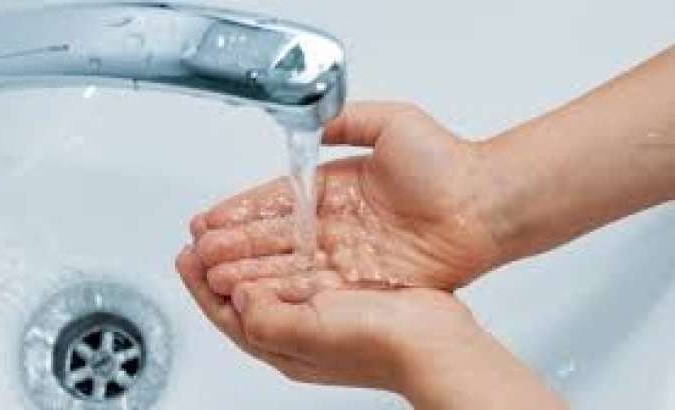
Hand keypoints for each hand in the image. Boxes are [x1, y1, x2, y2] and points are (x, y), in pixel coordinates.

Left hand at [176, 247, 566, 408]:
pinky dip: (284, 252)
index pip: (225, 313)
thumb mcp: (310, 333)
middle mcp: (296, 331)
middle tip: (201, 238)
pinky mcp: (342, 295)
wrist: (435, 343)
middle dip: (220, 266)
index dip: (199, 285)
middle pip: (243, 295)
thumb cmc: (379, 343)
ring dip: (249, 255)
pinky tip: (284, 236)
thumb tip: (239, 297)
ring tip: (232, 230)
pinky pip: (300, 270)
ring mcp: (320, 314)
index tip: (184, 254)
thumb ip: (265, 318)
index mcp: (282, 343)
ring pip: (270, 279)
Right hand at [189, 102, 501, 294]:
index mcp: (337, 187)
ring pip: (288, 265)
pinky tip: (252, 293)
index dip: (242, 211)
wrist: (483, 203)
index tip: (210, 219)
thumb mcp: (392, 123)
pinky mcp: (364, 280)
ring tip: (211, 276)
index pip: (278, 201)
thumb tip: (315, 124)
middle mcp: (337, 224)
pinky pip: (316, 286)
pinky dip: (282, 290)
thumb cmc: (446, 162)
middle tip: (198, 252)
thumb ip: (348, 122)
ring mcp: (349, 254)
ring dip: (249, 271)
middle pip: (275, 238)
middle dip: (234, 245)